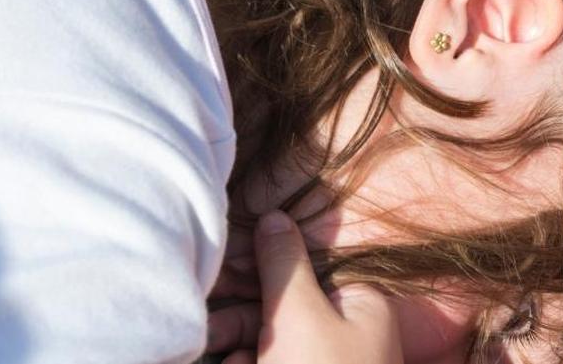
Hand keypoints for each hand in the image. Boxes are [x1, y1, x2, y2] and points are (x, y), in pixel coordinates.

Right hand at [205, 211, 402, 363]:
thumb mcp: (301, 315)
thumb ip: (285, 265)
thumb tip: (274, 215)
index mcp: (361, 305)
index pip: (305, 269)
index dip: (261, 266)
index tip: (220, 267)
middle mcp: (349, 333)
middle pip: (285, 306)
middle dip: (241, 312)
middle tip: (201, 317)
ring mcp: (326, 363)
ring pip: (272, 341)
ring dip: (237, 342)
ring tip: (209, 345)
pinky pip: (271, 363)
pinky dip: (247, 363)